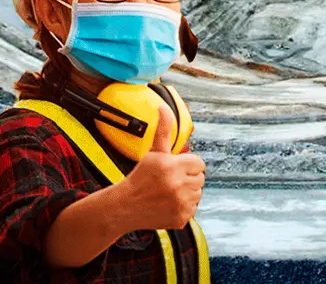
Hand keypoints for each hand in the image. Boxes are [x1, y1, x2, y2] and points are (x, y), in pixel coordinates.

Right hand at [119, 106, 204, 230]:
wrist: (125, 206)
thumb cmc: (141, 176)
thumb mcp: (153, 152)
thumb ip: (163, 130)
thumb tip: (164, 107)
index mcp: (172, 166)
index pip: (199, 163)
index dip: (187, 165)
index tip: (174, 169)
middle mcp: (178, 185)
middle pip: (200, 178)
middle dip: (188, 178)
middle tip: (170, 181)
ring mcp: (180, 204)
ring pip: (198, 193)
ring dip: (187, 192)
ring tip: (168, 192)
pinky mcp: (181, 219)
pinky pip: (193, 209)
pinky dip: (184, 207)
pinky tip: (168, 204)